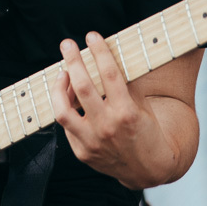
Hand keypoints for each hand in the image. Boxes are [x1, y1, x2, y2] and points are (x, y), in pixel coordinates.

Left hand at [52, 32, 180, 189]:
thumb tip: (107, 59)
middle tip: (67, 44)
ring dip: (59, 87)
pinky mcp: (82, 153)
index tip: (92, 36)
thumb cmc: (147, 131)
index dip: (99, 51)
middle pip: (82, 87)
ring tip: (62, 73)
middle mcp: (107, 127)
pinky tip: (69, 99)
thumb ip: (125, 85)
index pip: (110, 74)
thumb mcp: (142, 106)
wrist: (148, 169)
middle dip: (72, 61)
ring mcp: (92, 142)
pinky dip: (65, 109)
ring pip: (63, 110)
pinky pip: (67, 126)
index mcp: (127, 112)